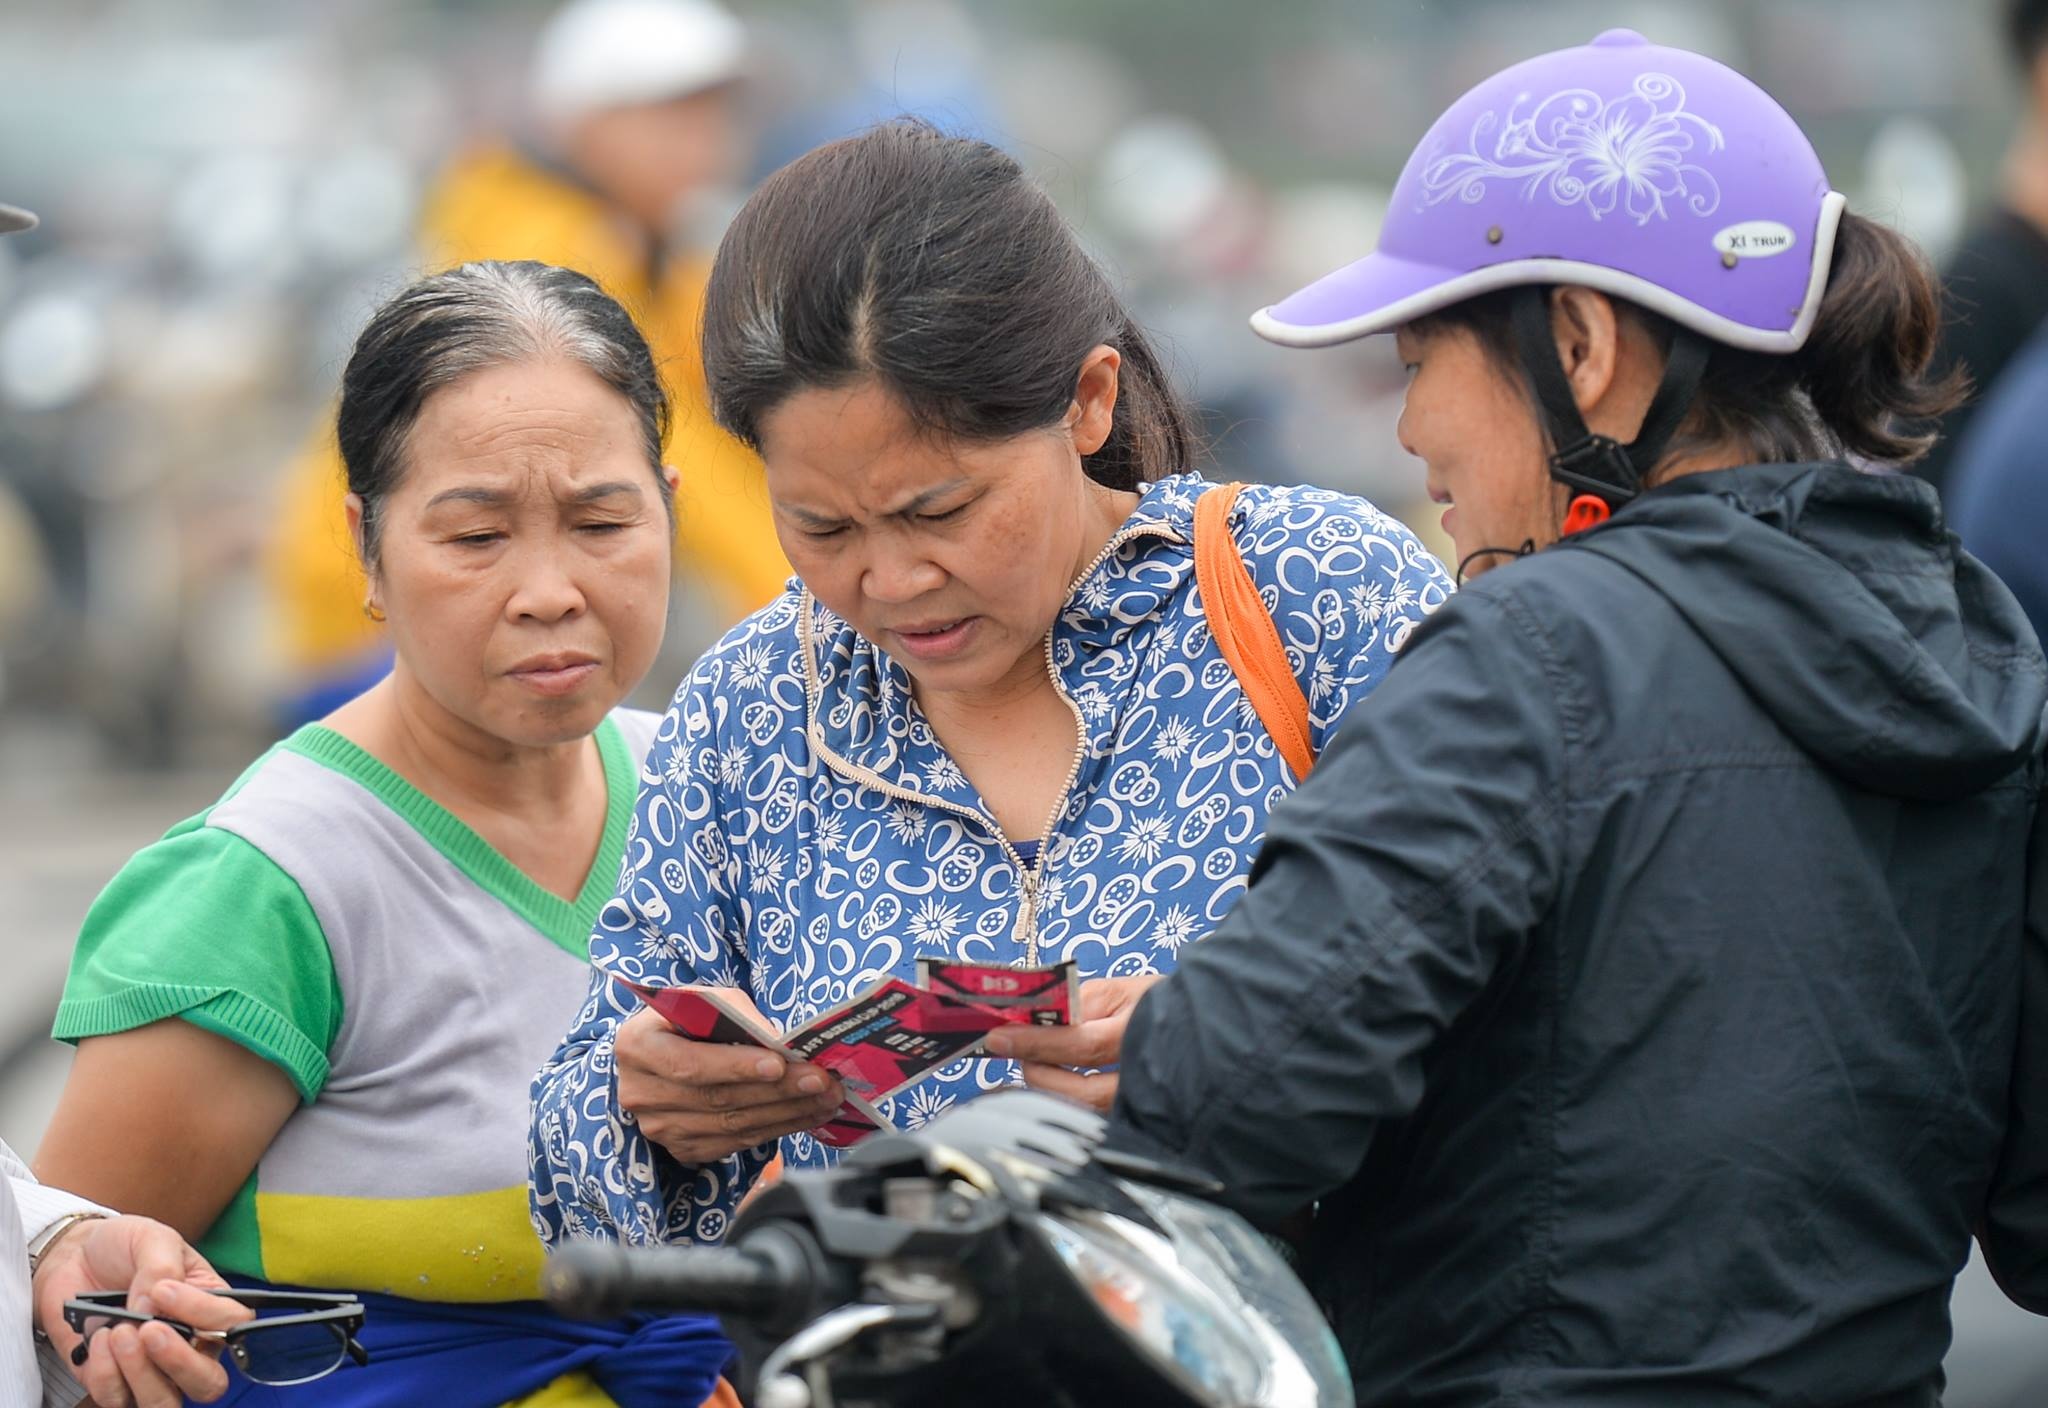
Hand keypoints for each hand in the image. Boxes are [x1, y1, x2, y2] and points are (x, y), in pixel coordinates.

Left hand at [31, 1213, 252, 1407]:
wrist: (72, 1257)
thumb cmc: (123, 1246)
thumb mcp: (151, 1238)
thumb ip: (160, 1267)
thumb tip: (152, 1307)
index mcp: (210, 1307)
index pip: (233, 1325)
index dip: (205, 1314)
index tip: (164, 1290)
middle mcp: (189, 1346)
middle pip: (208, 1383)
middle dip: (180, 1363)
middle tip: (149, 1330)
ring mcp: (150, 1370)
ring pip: (164, 1402)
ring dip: (140, 1373)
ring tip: (117, 1333)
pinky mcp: (111, 1383)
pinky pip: (115, 1399)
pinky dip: (104, 1371)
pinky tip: (98, 1338)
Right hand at [615, 990, 847, 1164]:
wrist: (663, 1050)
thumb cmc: (688, 1018)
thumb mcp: (705, 1001)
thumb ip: (737, 1016)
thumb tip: (781, 1044)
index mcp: (637, 1045)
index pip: (688, 1063)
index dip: (735, 1066)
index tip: (779, 1063)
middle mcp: (641, 1092)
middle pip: (717, 1099)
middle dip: (778, 1091)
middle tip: (823, 1081)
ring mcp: (659, 1128)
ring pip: (732, 1126)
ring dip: (787, 1114)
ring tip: (827, 1099)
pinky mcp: (682, 1149)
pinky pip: (736, 1143)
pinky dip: (777, 1130)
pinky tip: (808, 1115)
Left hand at [984, 976, 1164, 1113]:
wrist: (1199, 1031)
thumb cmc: (1159, 1006)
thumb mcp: (1121, 990)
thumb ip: (1077, 1004)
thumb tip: (1031, 1020)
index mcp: (1142, 1034)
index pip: (1081, 1045)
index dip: (1036, 1043)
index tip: (999, 1037)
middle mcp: (1145, 1079)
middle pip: (1078, 1093)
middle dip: (1037, 1070)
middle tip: (1018, 1049)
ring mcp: (1142, 1106)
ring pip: (1082, 1112)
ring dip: (1048, 1086)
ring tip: (1037, 1062)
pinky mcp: (1135, 1121)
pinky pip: (1091, 1117)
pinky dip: (1066, 1100)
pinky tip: (1055, 1082)